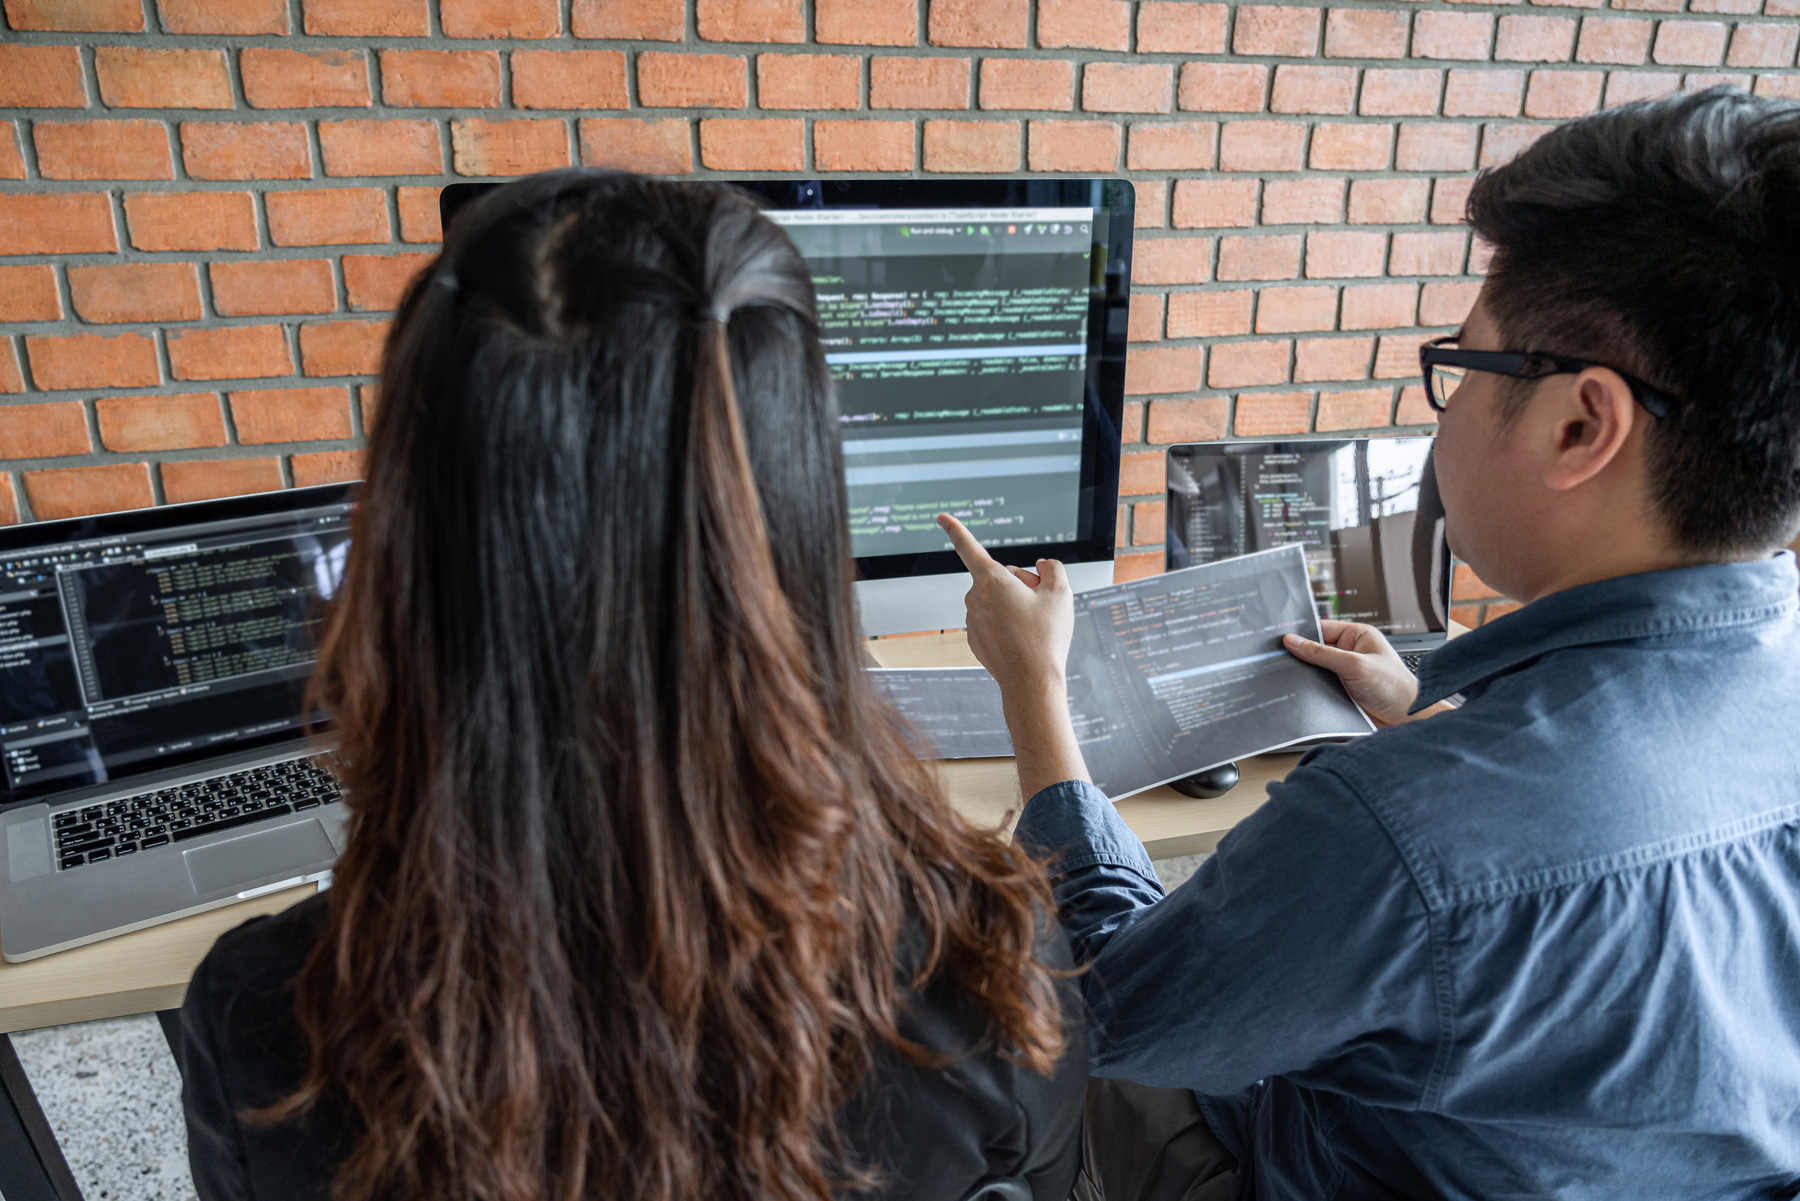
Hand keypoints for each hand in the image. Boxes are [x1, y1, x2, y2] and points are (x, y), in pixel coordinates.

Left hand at [937, 513, 1089, 796]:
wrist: (1032, 684)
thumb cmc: (1046, 637)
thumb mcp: (1061, 593)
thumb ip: (1052, 568)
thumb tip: (1040, 567)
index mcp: (991, 580)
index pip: (968, 547)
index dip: (955, 529)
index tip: (941, 517)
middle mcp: (974, 598)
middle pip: (1000, 577)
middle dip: (1021, 583)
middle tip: (1042, 605)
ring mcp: (972, 620)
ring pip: (997, 600)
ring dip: (1015, 605)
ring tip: (1034, 627)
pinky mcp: (975, 639)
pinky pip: (993, 621)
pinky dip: (1008, 625)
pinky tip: (1023, 641)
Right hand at [1282, 621, 1422, 727]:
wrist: (1406, 721)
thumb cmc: (1394, 688)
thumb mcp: (1355, 666)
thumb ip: (1322, 654)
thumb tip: (1293, 641)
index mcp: (1358, 636)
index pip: (1322, 628)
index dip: (1301, 633)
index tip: (1279, 639)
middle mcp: (1351, 652)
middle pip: (1316, 648)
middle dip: (1300, 655)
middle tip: (1277, 658)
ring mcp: (1346, 672)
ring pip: (1315, 668)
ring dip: (1305, 673)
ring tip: (1287, 675)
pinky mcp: (1342, 690)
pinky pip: (1319, 684)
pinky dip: (1310, 687)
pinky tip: (1299, 690)